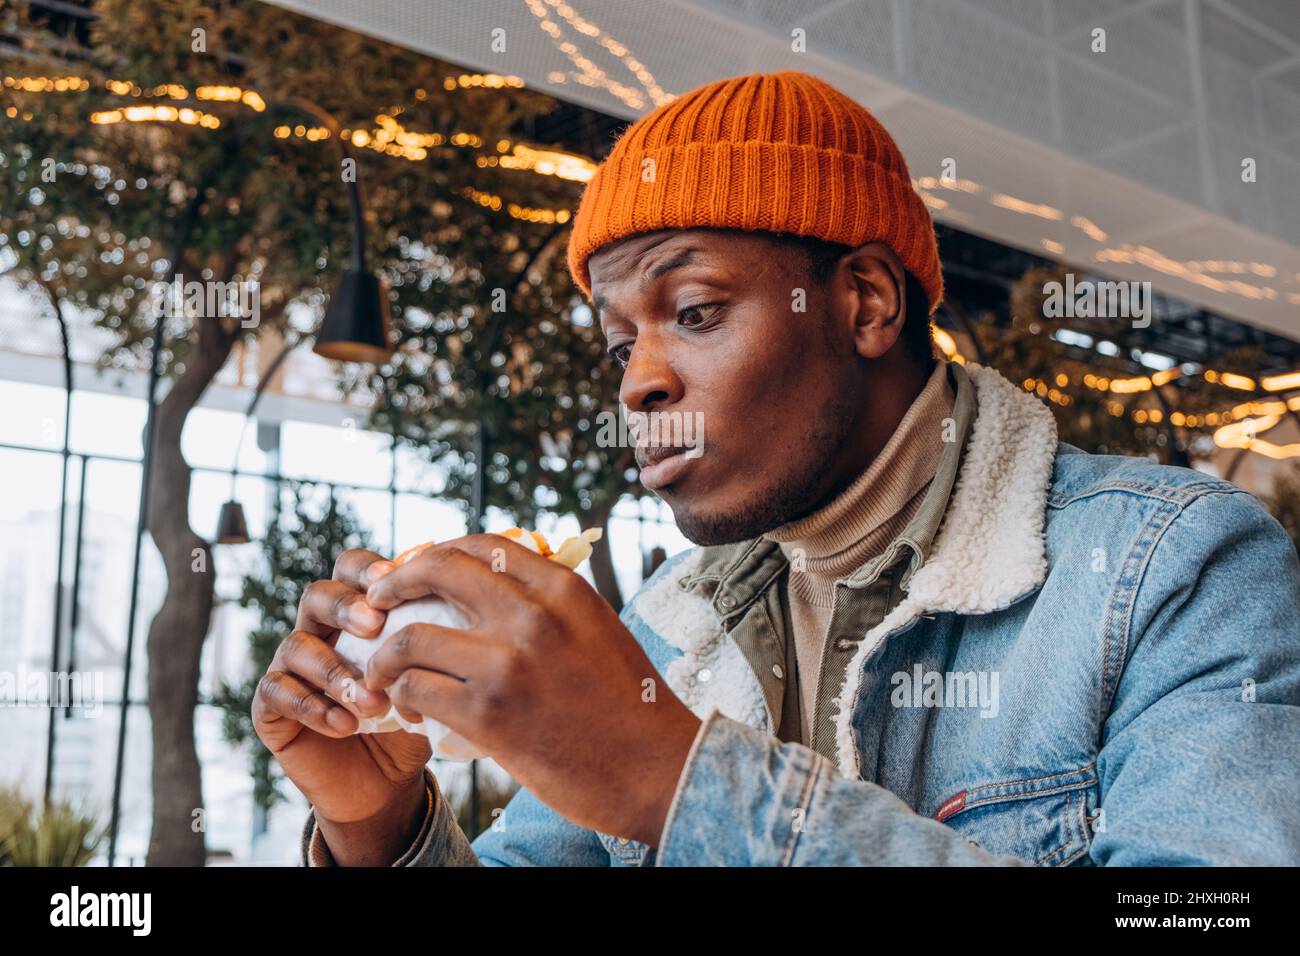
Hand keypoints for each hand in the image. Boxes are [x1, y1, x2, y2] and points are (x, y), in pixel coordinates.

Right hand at [252, 549, 432, 864]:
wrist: (386, 786)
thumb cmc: (410, 722)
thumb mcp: (428, 680)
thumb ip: (431, 646)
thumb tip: (455, 612)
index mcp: (355, 614)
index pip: (349, 570)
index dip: (365, 569)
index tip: (392, 578)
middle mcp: (318, 632)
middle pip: (316, 596)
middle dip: (345, 606)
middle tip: (374, 626)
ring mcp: (290, 668)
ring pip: (296, 645)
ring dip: (335, 671)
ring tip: (371, 702)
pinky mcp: (270, 708)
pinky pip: (277, 692)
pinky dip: (312, 706)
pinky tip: (345, 724)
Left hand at [363, 534, 702, 845]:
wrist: (657, 769)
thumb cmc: (629, 705)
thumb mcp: (597, 630)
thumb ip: (551, 605)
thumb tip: (498, 587)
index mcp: (563, 589)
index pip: (483, 546)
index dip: (439, 553)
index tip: (417, 572)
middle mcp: (534, 615)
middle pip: (438, 570)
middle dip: (396, 583)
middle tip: (377, 603)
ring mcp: (507, 663)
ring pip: (410, 637)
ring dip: (384, 655)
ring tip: (385, 672)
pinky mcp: (487, 714)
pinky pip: (415, 689)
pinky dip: (400, 697)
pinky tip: (408, 709)